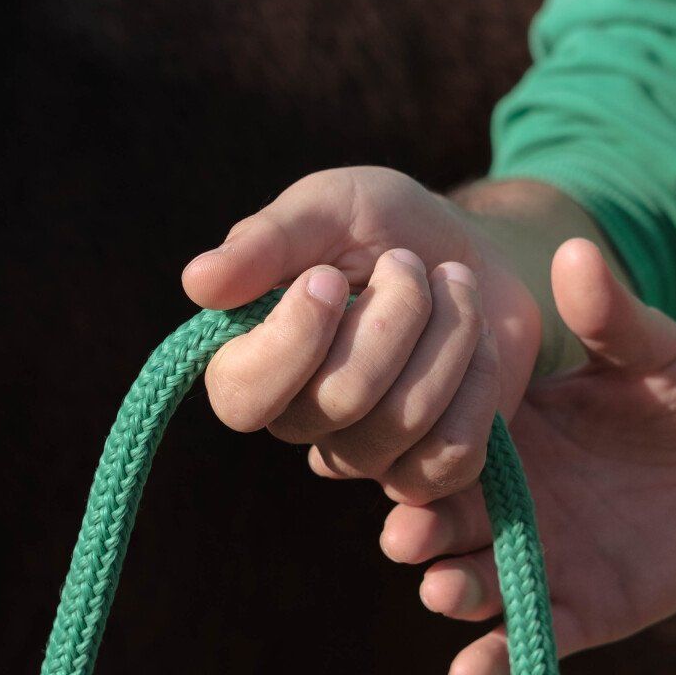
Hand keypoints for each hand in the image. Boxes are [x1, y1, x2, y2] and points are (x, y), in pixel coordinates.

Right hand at [183, 167, 548, 503]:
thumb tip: (198, 283)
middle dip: (396, 312)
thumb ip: (268, 241)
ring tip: (453, 282)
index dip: (294, 340)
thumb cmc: (383, 225)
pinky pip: (452, 457)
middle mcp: (300, 418)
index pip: (242, 395)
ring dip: (447, 334)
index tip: (329, 277)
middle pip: (342, 399)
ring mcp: (364, 452)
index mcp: (252, 358)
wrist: (472, 251)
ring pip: (405, 421)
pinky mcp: (427, 467)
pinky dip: (477, 381)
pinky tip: (477, 339)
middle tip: (409, 261)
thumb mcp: (327, 207)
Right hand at [380, 238, 675, 674]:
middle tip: (407, 535)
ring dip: (456, 591)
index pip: (445, 443)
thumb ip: (610, 313)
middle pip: (448, 519)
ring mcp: (543, 557)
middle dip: (422, 530)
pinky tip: (472, 668)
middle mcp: (511, 498)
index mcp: (509, 431)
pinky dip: (500, 657)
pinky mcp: (587, 608)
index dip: (416, 453)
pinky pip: (535, 638)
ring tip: (442, 591)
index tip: (388, 456)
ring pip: (480, 584)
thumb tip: (575, 252)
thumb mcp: (655, 348)